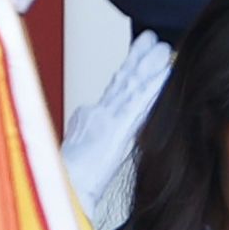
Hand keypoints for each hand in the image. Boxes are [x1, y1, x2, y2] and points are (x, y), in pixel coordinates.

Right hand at [60, 31, 173, 208]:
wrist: (63, 190)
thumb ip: (80, 130)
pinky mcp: (116, 129)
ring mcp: (106, 119)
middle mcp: (98, 114)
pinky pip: (138, 103)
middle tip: (153, 39)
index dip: (127, 70)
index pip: (113, 90)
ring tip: (163, 47)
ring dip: (148, 66)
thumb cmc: (70, 181)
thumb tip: (82, 117)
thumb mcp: (74, 152)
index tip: (140, 54)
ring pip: (130, 86)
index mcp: (90, 120)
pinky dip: (152, 87)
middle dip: (137, 58)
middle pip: (121, 81)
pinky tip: (165, 73)